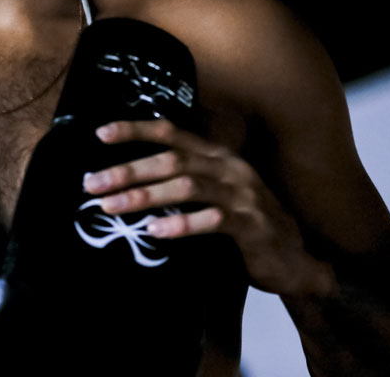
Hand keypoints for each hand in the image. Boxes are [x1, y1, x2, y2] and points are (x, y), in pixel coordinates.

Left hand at [82, 119, 333, 297]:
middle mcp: (229, 168)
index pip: (172, 133)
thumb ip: (183, 183)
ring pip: (187, 187)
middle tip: (92, 183)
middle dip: (128, 170)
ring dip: (145, 196)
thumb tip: (129, 183)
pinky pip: (213, 221)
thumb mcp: (215, 194)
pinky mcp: (252, 226)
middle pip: (172, 161)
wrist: (297, 260)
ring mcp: (243, 195)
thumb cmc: (246, 224)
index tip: (100, 133)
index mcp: (217, 156)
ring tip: (112, 206)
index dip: (137, 130)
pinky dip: (182, 225)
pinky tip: (155, 231)